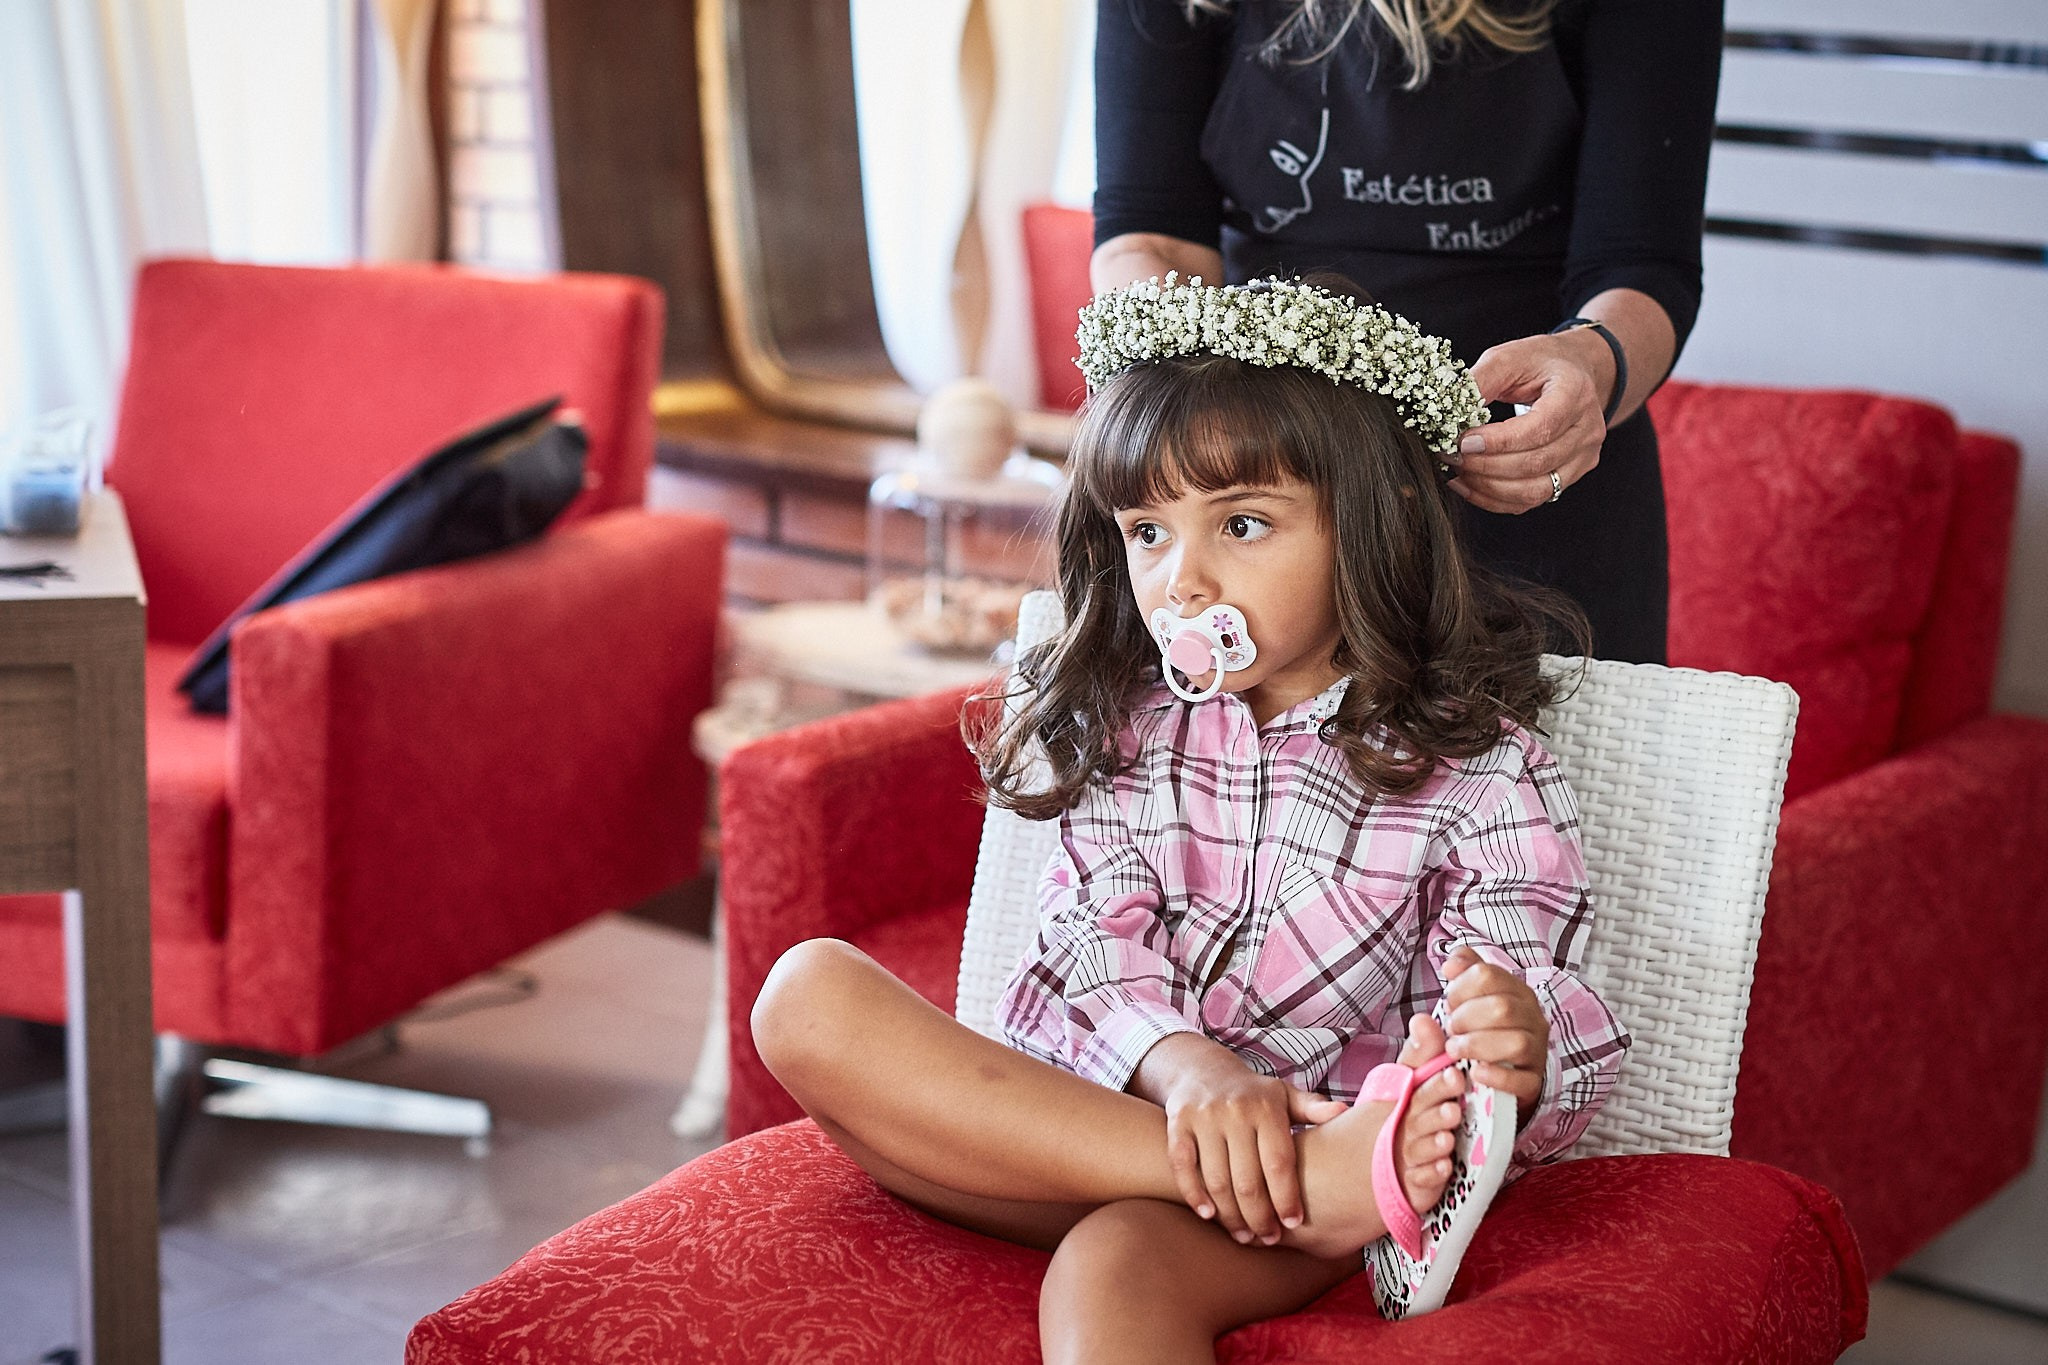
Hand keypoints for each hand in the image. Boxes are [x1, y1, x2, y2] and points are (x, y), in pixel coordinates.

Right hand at [1145, 1036, 1347, 1245]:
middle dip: (1259, 1217)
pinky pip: (1183, 1166)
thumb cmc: (1253, 1094)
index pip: (1279, 1163)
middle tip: (1268, 1239)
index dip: (1286, 1197)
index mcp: (1266, 1107)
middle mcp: (1235, 1111)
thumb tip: (1344, 1111)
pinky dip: (1194, 1195)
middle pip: (1247, 1179)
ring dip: (1229, 1215)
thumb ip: (1313, 1109)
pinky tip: (1208, 1215)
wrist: (1201, 1069)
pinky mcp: (1177, 1122)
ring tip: (1243, 1235)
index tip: (1293, 1223)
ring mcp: (1203, 1117)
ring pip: (1216, 1179)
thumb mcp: (1284, 1096)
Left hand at [1440, 947, 1547, 1119]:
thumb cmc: (1485, 1031)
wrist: (1508, 1073)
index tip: (1448, 1004)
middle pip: (1502, 1008)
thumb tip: (1451, 964)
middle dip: (1466, 1018)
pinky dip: (1496, 1076)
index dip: (1460, 988)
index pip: (1488, 976)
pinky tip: (1475, 1072)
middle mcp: (1532, 1017)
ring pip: (1517, 1042)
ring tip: (1454, 1050)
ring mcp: (1537, 1050)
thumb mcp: (1473, 998)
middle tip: (1450, 1029)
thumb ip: (1465, 973)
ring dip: (1477, 1045)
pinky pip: (1521, 1079)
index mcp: (1517, 991)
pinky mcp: (1534, 1081)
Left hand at [1446, 328, 1614, 513]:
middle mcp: (1586, 429)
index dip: (1499, 442)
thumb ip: (1481, 380)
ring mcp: (1583, 457)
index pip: (1539, 428)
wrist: (1574, 371)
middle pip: (1536, 463)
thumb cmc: (1541, 363)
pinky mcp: (1571, 475)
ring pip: (1536, 490)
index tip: (1463, 442)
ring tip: (1458, 472)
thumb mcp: (1509, 357)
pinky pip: (1533, 500)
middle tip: (1451, 456)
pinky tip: (1471, 486)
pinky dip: (1497, 500)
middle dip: (1486, 466)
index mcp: (1574, 393)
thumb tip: (1448, 407)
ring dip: (1489, 488)